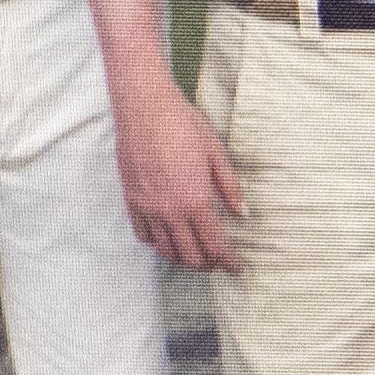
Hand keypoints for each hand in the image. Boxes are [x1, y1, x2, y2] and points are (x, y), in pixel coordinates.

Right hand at [112, 73, 246, 271]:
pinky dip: (157, 243)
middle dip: (207, 264)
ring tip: (194, 254)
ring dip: (182, 257)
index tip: (236, 267)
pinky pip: (143, 235)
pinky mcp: (132, 200)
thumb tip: (242, 212)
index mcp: (196, 200)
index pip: (215, 245)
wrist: (144, 108)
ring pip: (165, 250)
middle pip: (190, 256)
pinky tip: (167, 237)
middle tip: (218, 261)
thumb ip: (229, 187)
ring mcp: (148, 208)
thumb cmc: (183, 124)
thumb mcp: (216, 153)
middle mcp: (170, 211)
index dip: (228, 262)